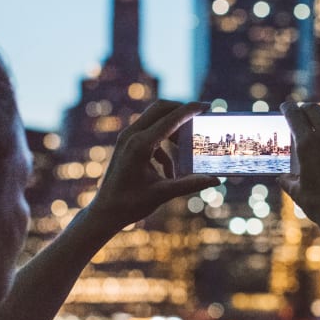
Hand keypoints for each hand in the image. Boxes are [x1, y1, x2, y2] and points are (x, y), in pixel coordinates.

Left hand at [89, 100, 219, 230]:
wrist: (104, 212)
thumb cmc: (130, 204)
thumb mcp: (163, 194)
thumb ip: (190, 184)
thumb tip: (216, 180)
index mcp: (140, 144)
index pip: (171, 118)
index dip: (191, 110)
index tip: (208, 106)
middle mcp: (131, 135)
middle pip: (161, 108)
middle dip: (182, 110)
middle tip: (201, 116)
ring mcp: (127, 138)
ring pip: (155, 120)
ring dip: (174, 130)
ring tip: (187, 149)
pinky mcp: (126, 144)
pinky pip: (150, 134)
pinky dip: (164, 146)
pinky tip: (169, 171)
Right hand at [278, 101, 319, 231]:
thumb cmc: (319, 205)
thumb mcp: (296, 192)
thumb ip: (287, 180)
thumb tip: (282, 177)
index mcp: (308, 145)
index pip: (294, 115)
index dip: (288, 108)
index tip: (286, 107)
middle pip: (315, 109)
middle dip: (305, 109)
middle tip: (302, 113)